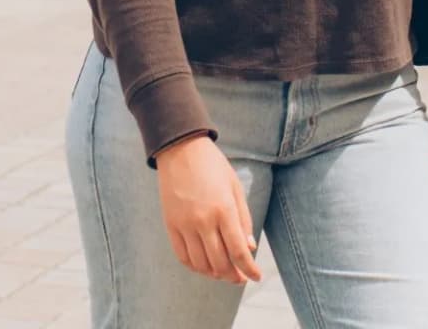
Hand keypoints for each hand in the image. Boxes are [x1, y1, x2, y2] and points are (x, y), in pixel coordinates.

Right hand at [154, 134, 260, 284]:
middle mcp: (204, 221)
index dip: (249, 269)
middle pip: (220, 262)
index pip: (238, 251)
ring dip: (215, 273)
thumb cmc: (213, 166)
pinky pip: (183, 256)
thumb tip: (249, 248)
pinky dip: (195, 266)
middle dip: (233, 275)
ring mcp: (185, 224)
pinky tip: (204, 266)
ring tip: (224, 273)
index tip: (256, 277)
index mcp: (224, 210)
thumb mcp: (235, 187)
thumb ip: (243, 219)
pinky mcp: (171, 225)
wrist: (180, 149)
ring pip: (201, 263)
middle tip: (240, 277)